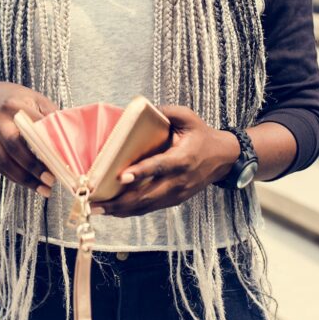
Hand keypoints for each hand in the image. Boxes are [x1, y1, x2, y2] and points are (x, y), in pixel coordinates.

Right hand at [0, 81, 59, 196]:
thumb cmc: (20, 101)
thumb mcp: (37, 101)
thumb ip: (51, 118)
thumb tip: (69, 142)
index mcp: (14, 106)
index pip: (32, 128)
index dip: (46, 147)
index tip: (61, 163)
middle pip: (14, 146)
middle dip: (33, 166)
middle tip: (51, 180)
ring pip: (4, 162)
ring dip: (25, 179)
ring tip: (44, 189)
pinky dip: (16, 178)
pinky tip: (30, 184)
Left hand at [93, 105, 239, 217]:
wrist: (223, 158)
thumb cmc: (201, 136)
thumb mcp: (188, 117)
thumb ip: (167, 111)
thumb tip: (142, 108)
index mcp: (183, 158)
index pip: (160, 166)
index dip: (141, 172)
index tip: (121, 176)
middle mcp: (178, 180)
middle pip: (148, 195)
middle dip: (120, 201)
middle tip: (95, 202)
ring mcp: (176, 194)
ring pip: (146, 206)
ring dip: (121, 210)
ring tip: (97, 209)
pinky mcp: (173, 200)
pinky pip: (149, 208)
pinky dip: (130, 211)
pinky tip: (113, 211)